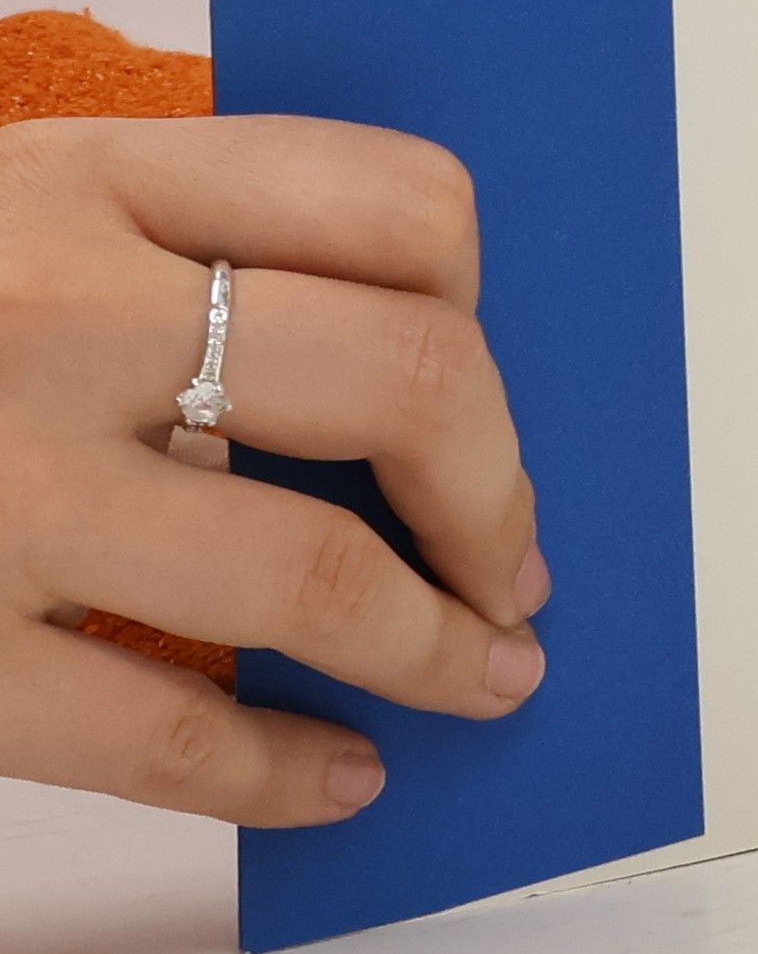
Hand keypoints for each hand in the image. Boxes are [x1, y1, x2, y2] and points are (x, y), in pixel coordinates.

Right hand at [0, 116, 546, 825]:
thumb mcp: (18, 208)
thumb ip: (186, 249)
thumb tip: (412, 382)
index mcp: (92, 179)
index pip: (398, 205)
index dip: (483, 307)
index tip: (488, 385)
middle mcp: (54, 315)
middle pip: (405, 379)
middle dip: (497, 493)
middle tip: (512, 557)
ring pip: (314, 576)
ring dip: (441, 647)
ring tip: (485, 673)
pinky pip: (163, 733)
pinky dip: (286, 774)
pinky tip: (342, 775)